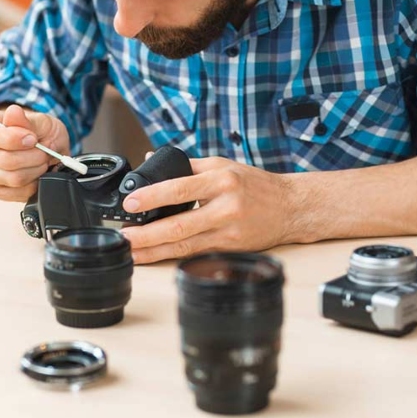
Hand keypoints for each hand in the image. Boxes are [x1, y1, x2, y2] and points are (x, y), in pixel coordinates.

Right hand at [0, 105, 69, 201]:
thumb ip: (26, 120)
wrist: (47, 149)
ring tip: (43, 161)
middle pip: (5, 160)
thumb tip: (13, 112)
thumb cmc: (39, 132)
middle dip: (33, 156)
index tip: (33, 138)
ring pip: (14, 178)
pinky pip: (18, 193)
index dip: (14, 139)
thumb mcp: (39, 121)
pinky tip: (38, 174)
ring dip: (36, 170)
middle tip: (45, 151)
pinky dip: (35, 184)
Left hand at [120, 157, 293, 263]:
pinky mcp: (230, 249)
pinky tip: (155, 257)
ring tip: (132, 252)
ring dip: (155, 251)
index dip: (153, 196)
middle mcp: (226, 207)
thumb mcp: (223, 165)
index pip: (181, 188)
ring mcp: (229, 232)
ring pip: (186, 245)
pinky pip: (196, 253)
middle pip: (181, 225)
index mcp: (222, 180)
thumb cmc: (255, 184)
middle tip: (125, 236)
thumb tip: (152, 161)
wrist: (291, 208)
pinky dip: (173, 255)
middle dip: (148, 234)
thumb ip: (188, 166)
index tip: (131, 202)